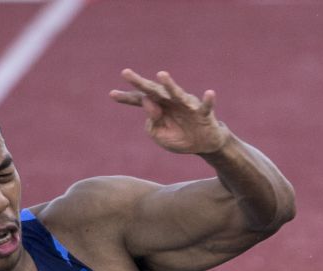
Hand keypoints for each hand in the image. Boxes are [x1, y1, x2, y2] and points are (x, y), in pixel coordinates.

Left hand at [110, 68, 231, 154]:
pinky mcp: (203, 113)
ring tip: (162, 75)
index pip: (140, 100)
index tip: (112, 94)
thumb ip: (151, 125)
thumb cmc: (181, 138)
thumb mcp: (160, 137)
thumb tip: (150, 104)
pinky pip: (206, 106)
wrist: (204, 145)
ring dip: (170, 85)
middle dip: (140, 82)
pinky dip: (208, 100)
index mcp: (158, 107)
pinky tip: (210, 93)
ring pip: (177, 93)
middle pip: (153, 90)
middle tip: (125, 73)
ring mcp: (187, 105)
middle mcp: (170, 101)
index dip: (126, 98)